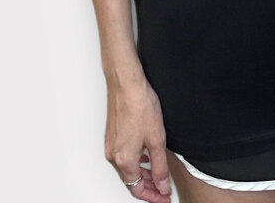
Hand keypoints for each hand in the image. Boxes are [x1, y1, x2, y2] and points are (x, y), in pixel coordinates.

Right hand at [104, 71, 172, 200]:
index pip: (137, 189)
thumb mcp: (157, 139)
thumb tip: (162, 185)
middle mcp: (114, 155)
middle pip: (131, 181)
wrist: (126, 83)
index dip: (153, 196)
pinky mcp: (112, 135)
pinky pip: (124, 156)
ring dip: (142, 174)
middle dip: (148, 187)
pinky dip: (136, 161)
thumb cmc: (139, 105)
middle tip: (163, 189)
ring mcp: (111, 144)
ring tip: (158, 173)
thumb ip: (160, 167)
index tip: (164, 197)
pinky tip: (146, 155)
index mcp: (124, 160)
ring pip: (127, 168)